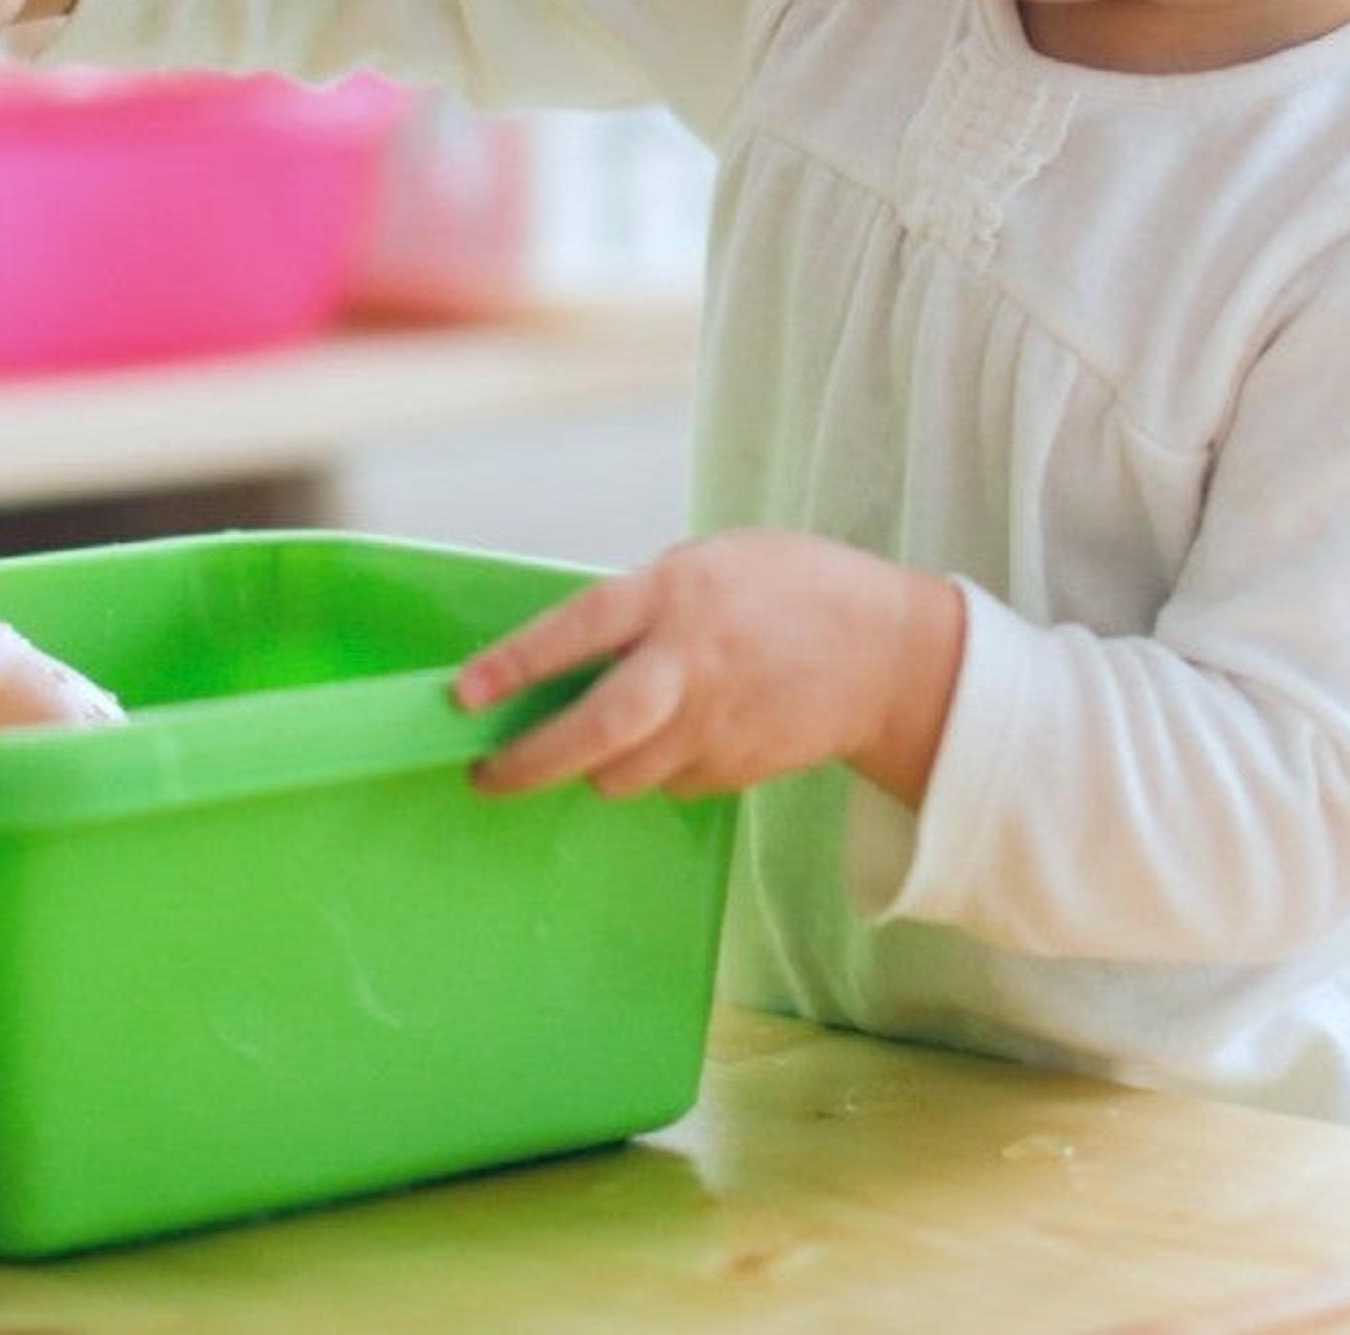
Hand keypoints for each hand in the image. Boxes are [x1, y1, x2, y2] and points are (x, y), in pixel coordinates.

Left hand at [454, 531, 964, 805]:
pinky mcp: (735, 770)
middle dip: (528, 763)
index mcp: (675, 595)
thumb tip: (572, 656)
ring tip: (594, 743)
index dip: (514, 667)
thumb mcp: (709, 565)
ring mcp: (715, 725)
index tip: (462, 696)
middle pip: (593, 731)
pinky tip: (680, 736)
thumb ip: (644, 605)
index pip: (577, 633)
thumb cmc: (788, 589)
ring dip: (594, 767)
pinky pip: (669, 783)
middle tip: (484, 774)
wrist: (886, 654)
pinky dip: (656, 770)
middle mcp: (689, 664)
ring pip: (621, 773)